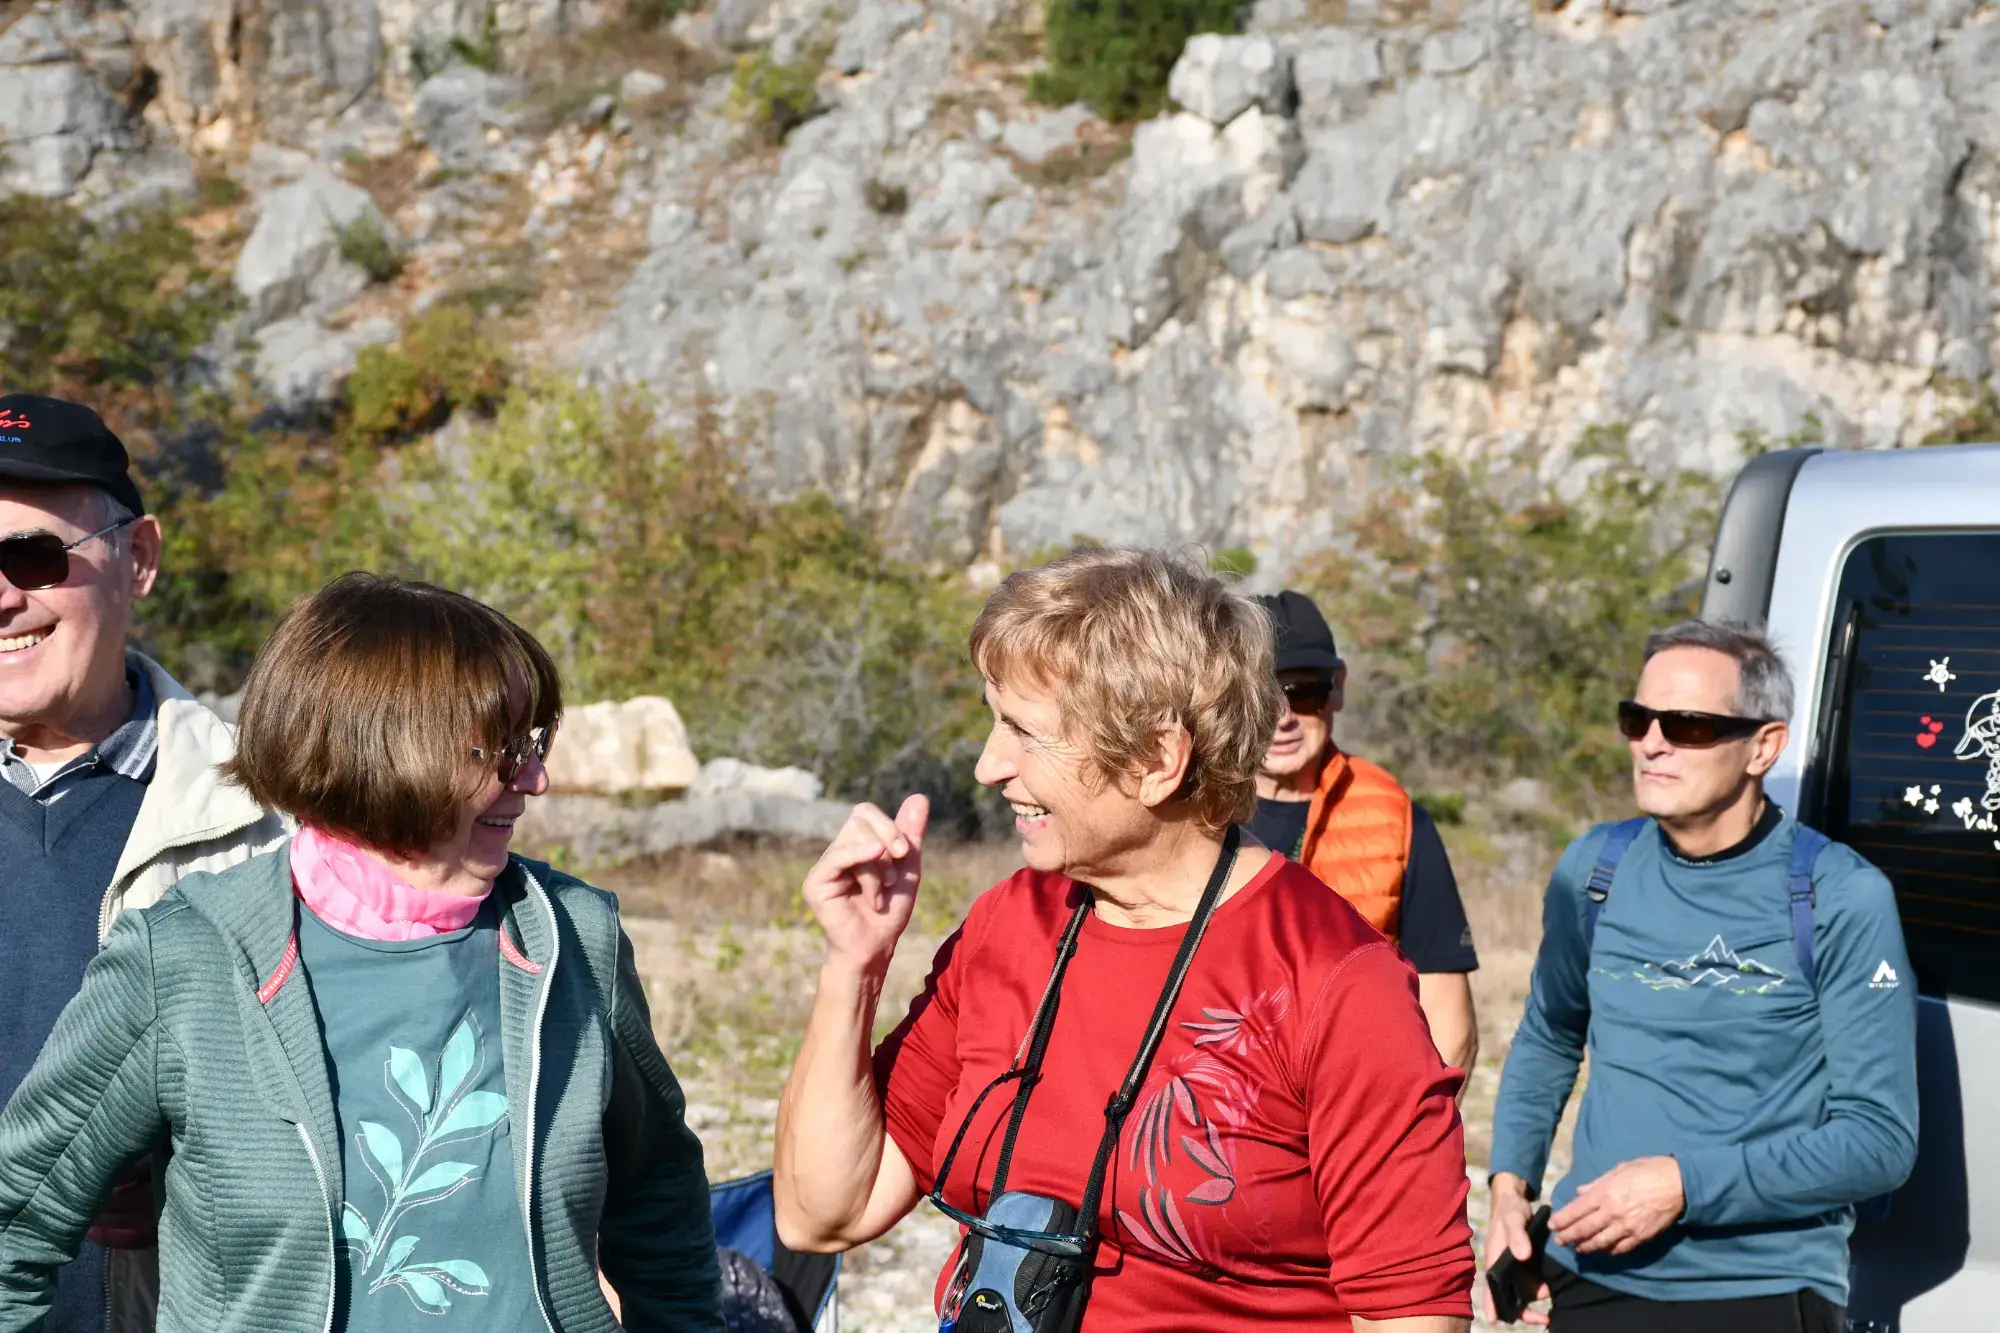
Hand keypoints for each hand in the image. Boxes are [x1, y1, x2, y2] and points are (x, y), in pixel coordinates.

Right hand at [802, 795, 928, 974]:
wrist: (875, 949)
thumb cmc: (889, 913)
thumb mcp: (907, 868)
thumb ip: (910, 834)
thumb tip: (919, 796)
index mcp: (855, 846)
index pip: (865, 813)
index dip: (889, 825)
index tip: (906, 853)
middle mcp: (837, 851)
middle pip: (860, 819)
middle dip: (888, 839)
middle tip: (896, 874)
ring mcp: (825, 866)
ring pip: (854, 837)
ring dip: (878, 866)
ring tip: (881, 895)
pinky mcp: (815, 882)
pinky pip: (838, 857)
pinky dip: (861, 858)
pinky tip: (877, 876)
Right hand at [1479, 1174, 1547, 1325]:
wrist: (1519, 1202)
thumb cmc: (1511, 1210)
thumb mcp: (1513, 1218)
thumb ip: (1517, 1235)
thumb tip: (1523, 1256)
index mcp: (1494, 1261)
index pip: (1490, 1288)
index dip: (1492, 1305)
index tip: (1495, 1321)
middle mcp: (1505, 1270)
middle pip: (1510, 1299)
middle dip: (1525, 1313)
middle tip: (1544, 1318)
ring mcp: (1517, 1270)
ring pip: (1525, 1295)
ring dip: (1537, 1302)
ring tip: (1553, 1302)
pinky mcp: (1530, 1267)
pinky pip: (1537, 1285)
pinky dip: (1545, 1290)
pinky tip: (1557, 1290)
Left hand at [1552, 1155, 1683, 1255]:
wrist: (1678, 1184)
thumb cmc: (1647, 1170)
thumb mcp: (1618, 1169)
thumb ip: (1597, 1183)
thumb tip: (1580, 1191)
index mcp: (1604, 1193)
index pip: (1577, 1210)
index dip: (1563, 1219)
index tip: (1553, 1225)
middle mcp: (1612, 1211)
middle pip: (1585, 1228)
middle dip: (1569, 1236)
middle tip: (1559, 1241)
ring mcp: (1627, 1226)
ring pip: (1601, 1242)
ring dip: (1586, 1246)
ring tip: (1577, 1248)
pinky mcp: (1641, 1236)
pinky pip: (1621, 1248)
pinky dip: (1609, 1251)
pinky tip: (1602, 1250)